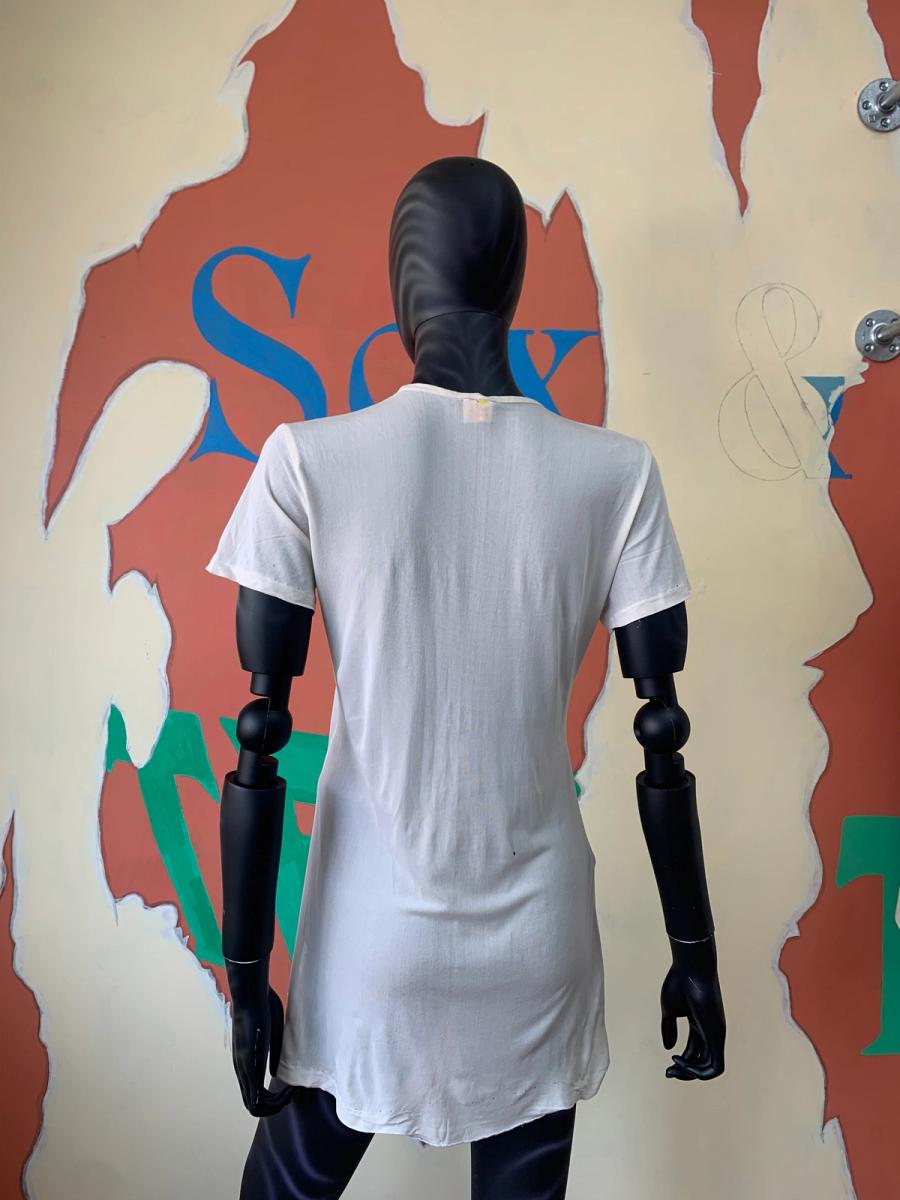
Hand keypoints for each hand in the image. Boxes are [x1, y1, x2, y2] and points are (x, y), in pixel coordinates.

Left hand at [225, 955, 298, 1115]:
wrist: (251, 995)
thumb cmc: (262, 1007)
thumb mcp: (272, 1033)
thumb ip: (273, 1053)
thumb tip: (274, 1075)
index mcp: (246, 1061)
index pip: (255, 1093)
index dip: (274, 1096)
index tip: (291, 1086)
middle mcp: (241, 1069)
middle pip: (253, 1105)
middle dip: (276, 1105)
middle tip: (293, 1092)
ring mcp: (243, 1070)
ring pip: (254, 1107)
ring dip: (277, 1106)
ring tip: (292, 1092)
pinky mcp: (248, 1067)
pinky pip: (256, 1101)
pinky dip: (274, 1103)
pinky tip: (289, 1091)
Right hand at [660, 933, 724, 1080]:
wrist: (691, 968)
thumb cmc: (680, 983)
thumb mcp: (669, 1010)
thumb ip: (668, 1029)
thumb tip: (668, 1048)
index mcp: (700, 1024)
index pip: (693, 1051)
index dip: (681, 1063)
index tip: (667, 1067)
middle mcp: (711, 1031)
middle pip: (701, 1061)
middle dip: (684, 1072)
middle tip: (668, 1073)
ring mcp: (716, 1034)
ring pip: (709, 1068)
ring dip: (690, 1074)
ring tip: (674, 1068)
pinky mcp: (718, 1035)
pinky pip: (715, 1066)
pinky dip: (699, 1072)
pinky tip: (681, 1063)